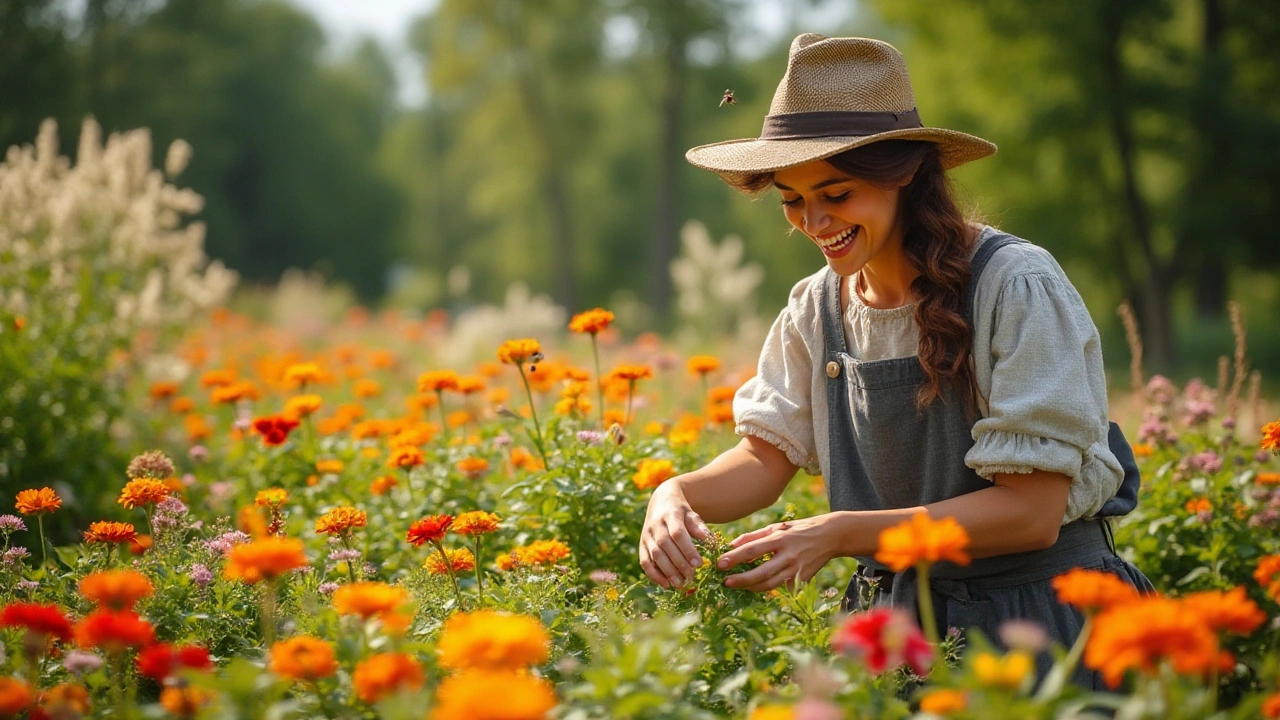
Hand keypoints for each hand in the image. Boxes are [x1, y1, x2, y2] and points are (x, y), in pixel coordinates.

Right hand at [639, 481, 710, 588]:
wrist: (660, 501)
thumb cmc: (681, 511)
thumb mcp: (692, 514)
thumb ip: (699, 527)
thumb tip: (709, 540)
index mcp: (670, 514)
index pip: (678, 533)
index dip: (687, 549)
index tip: (699, 564)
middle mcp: (655, 524)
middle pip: (665, 545)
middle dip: (678, 563)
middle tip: (691, 577)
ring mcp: (646, 535)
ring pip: (654, 554)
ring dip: (667, 571)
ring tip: (680, 584)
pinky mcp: (641, 544)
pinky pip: (644, 561)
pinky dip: (654, 575)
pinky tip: (666, 585)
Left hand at [717, 516, 836, 592]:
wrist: (830, 536)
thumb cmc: (798, 529)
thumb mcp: (777, 527)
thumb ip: (753, 536)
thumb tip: (731, 545)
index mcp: (780, 539)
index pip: (752, 550)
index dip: (735, 558)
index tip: (720, 564)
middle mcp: (788, 555)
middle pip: (761, 573)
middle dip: (741, 580)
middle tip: (725, 582)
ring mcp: (796, 569)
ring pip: (770, 585)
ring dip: (751, 587)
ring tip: (737, 586)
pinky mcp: (802, 579)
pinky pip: (782, 588)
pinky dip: (768, 589)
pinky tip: (755, 588)